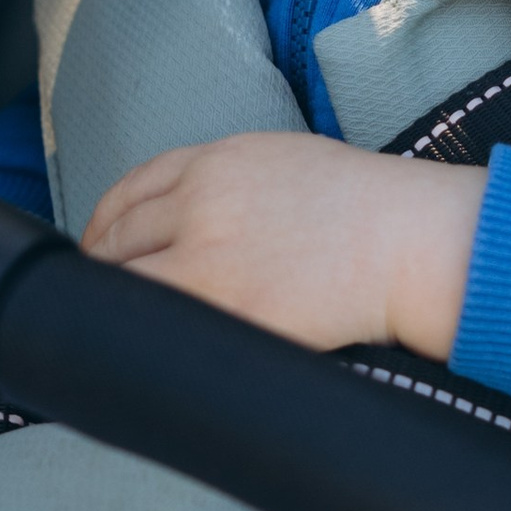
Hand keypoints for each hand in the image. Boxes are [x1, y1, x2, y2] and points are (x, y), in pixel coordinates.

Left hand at [83, 134, 489, 360]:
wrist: (410, 241)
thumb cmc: (364, 208)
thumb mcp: (282, 163)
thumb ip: (222, 181)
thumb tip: (178, 218)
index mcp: (216, 161)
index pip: (129, 190)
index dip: (104, 226)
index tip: (101, 251)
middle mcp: (200, 202)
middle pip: (115, 239)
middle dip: (102, 270)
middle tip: (99, 299)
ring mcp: (207, 257)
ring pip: (124, 285)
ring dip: (113, 306)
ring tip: (119, 330)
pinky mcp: (224, 308)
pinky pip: (156, 325)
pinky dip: (139, 336)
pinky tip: (145, 349)